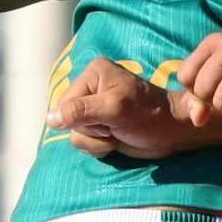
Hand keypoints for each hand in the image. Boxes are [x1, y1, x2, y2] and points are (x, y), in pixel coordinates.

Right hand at [50, 58, 189, 157]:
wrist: (171, 132)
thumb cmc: (148, 115)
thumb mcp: (114, 109)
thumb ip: (81, 111)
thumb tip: (50, 118)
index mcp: (93, 73)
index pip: (64, 103)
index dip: (83, 118)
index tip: (108, 117)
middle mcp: (90, 88)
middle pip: (67, 120)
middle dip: (91, 130)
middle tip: (114, 126)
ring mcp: (94, 110)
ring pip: (74, 135)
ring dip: (96, 141)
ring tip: (117, 132)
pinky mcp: (99, 127)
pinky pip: (83, 143)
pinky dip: (98, 147)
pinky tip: (115, 140)